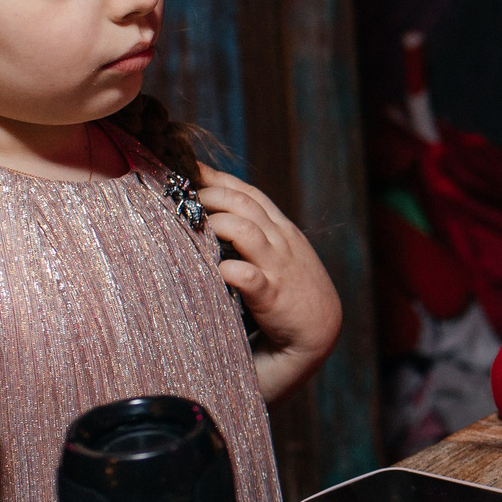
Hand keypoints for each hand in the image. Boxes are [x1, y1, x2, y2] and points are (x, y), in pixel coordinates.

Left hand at [197, 165, 342, 403]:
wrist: (321, 332)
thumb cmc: (291, 294)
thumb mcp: (279, 256)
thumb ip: (255, 237)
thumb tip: (214, 218)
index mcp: (281, 230)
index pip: (248, 193)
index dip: (216, 178)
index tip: (187, 170)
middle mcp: (281, 242)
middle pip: (243, 203)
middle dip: (209, 196)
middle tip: (181, 201)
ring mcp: (279, 268)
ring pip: (245, 230)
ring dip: (215, 225)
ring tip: (191, 229)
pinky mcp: (274, 297)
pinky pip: (247, 276)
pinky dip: (226, 270)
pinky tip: (211, 271)